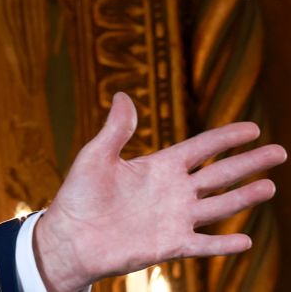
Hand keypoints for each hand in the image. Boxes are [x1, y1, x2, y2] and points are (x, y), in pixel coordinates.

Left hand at [33, 92, 285, 291]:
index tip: (253, 128)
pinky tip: (246, 239)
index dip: (226, 138)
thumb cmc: (79, 194)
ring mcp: (175, 218)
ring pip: (219, 205)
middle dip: (249, 162)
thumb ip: (116, 130)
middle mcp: (173, 191)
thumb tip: (124, 95)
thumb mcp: (96, 155)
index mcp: (158, 166)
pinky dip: (224, 244)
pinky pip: (203, 244)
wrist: (70, 236)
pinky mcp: (170, 245)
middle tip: (280, 151)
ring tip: (271, 186)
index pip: (200, 148)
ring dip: (244, 197)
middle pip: (219, 174)